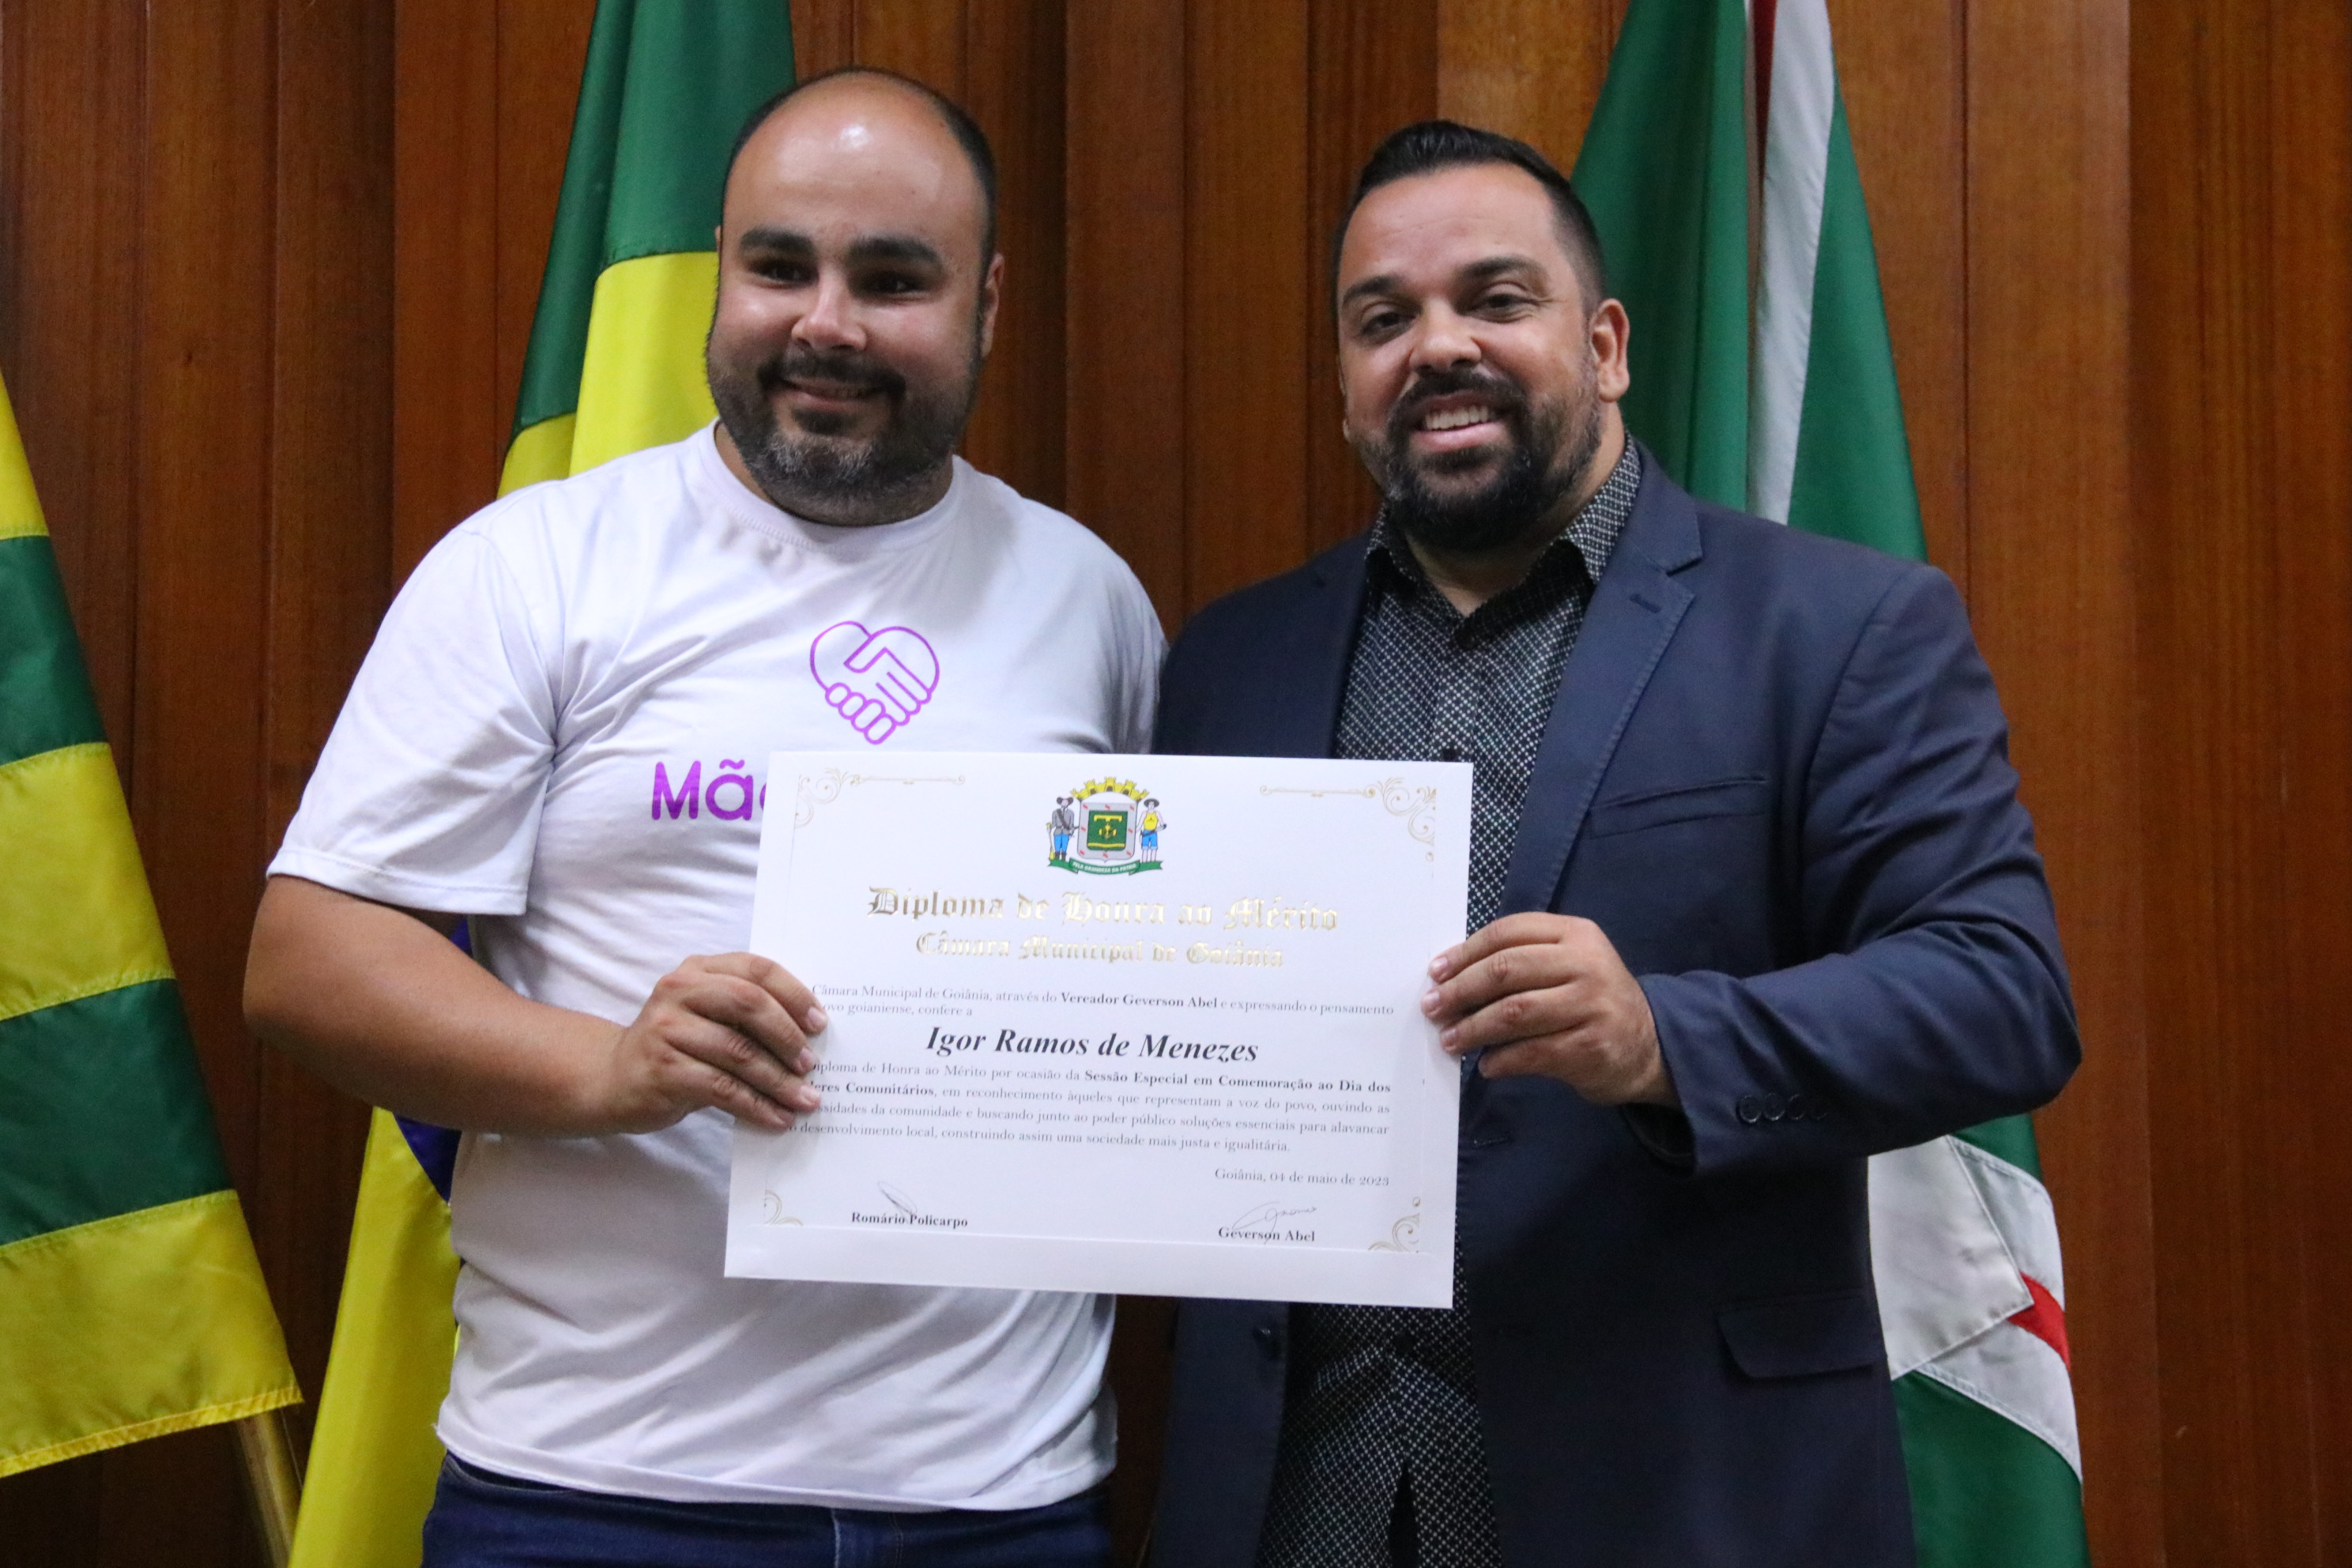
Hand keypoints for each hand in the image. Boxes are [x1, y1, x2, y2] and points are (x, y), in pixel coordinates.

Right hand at [593, 953, 828, 1131]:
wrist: (612, 1079)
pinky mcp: (663, 1069)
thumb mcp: (707, 1018)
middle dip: (788, 1036)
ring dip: (779, 1081)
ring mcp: (666, 1028)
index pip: (756, 969)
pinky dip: (757, 1105)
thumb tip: (810, 1040)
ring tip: (805, 1099)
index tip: (820, 1023)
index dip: (794, 994)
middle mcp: (679, 990)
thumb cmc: (676, 1047)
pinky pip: (723, 1088)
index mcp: (699, 970)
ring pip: (739, 1052)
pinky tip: (777, 1118)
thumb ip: (746, 1016)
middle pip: (750, 1003)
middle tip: (811, 1064)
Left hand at [1421, 914, 1675, 1105]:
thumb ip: (1520, 961)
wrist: (1648, 1045)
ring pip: (1514, 1012)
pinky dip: (1501, 1060)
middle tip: (1433, 1008)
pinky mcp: (1591, 1046)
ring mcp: (1592, 1005)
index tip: (1435, 973)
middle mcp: (1586, 964)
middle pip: (1506, 969)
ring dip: (1473, 1028)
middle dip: (1461, 990)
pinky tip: (1487, 1065)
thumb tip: (1451, 978)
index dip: (1465, 953)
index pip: (1508, 932)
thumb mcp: (1567, 964)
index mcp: (1575, 933)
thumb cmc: (1590, 1000)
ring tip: (1450, 1040)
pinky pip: (1531, 1052)